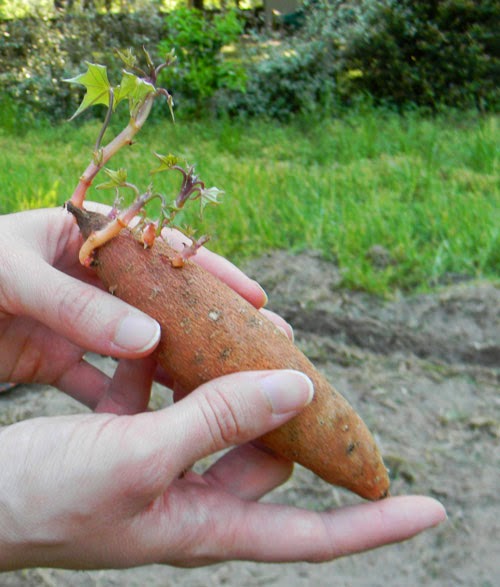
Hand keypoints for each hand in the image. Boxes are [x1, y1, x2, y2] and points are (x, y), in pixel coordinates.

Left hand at [0, 205, 287, 410]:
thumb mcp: (12, 274)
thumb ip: (77, 307)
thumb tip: (148, 340)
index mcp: (86, 238)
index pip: (162, 251)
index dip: (211, 272)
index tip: (255, 297)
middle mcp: (89, 280)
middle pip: (159, 303)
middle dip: (201, 324)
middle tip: (248, 345)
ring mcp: (76, 321)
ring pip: (135, 346)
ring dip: (168, 365)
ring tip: (212, 384)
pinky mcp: (54, 356)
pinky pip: (98, 379)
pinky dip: (119, 398)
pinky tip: (147, 418)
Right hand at [0, 369, 445, 569]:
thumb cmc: (48, 496)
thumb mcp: (138, 458)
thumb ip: (217, 423)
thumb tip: (294, 391)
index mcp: (207, 525)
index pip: (314, 536)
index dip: (375, 525)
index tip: (430, 506)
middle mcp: (196, 496)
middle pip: (271, 455)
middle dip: (292, 408)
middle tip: (299, 355)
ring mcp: (167, 463)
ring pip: (227, 414)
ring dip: (236, 374)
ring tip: (246, 327)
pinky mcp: (137, 435)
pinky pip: (176, 395)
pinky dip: (178, 365)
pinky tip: (167, 329)